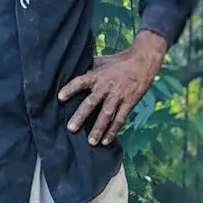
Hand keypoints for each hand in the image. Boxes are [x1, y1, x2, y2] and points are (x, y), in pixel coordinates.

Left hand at [58, 31, 167, 145]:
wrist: (142, 61)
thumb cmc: (119, 61)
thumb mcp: (102, 61)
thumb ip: (88, 68)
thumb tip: (72, 70)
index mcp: (97, 76)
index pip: (80, 82)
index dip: (70, 89)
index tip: (60, 98)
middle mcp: (105, 87)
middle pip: (91, 103)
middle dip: (81, 116)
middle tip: (71, 128)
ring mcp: (117, 96)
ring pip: (106, 115)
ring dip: (98, 129)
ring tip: (91, 142)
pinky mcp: (128, 103)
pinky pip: (119, 119)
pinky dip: (113, 131)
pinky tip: (106, 141)